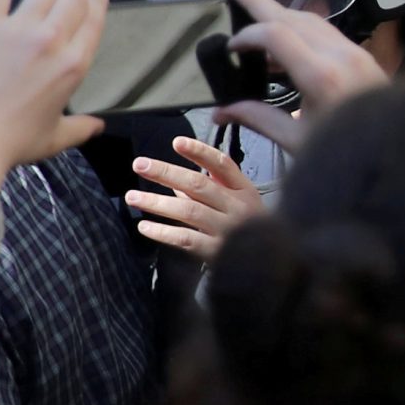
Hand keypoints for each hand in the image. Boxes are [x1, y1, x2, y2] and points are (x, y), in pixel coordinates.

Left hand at [125, 136, 264, 260]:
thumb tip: (174, 182)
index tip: (176, 142)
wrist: (272, 262)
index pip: (222, 165)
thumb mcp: (239, 202)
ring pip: (188, 211)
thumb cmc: (250, 226)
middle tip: (140, 164)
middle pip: (199, 185)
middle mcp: (237, 206)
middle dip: (167, 172)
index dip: (199, 152)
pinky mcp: (216, 251)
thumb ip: (210, 189)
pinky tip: (145, 226)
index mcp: (243, 190)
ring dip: (157, 202)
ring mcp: (227, 229)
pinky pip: (186, 239)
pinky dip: (163, 232)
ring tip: (132, 196)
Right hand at [209, 0, 388, 155]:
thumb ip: (259, 119)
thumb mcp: (298, 141)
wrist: (399, 151)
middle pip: (294, 17)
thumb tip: (222, 112)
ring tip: (253, 5)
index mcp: (323, 75)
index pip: (277, 35)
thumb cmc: (350, 151)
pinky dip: (300, 27)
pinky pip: (326, 32)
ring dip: (281, 12)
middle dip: (260, 0)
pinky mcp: (363, 57)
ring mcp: (356, 53)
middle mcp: (341, 55)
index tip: (230, 46)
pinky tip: (283, 36)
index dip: (248, 35)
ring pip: (312, 21)